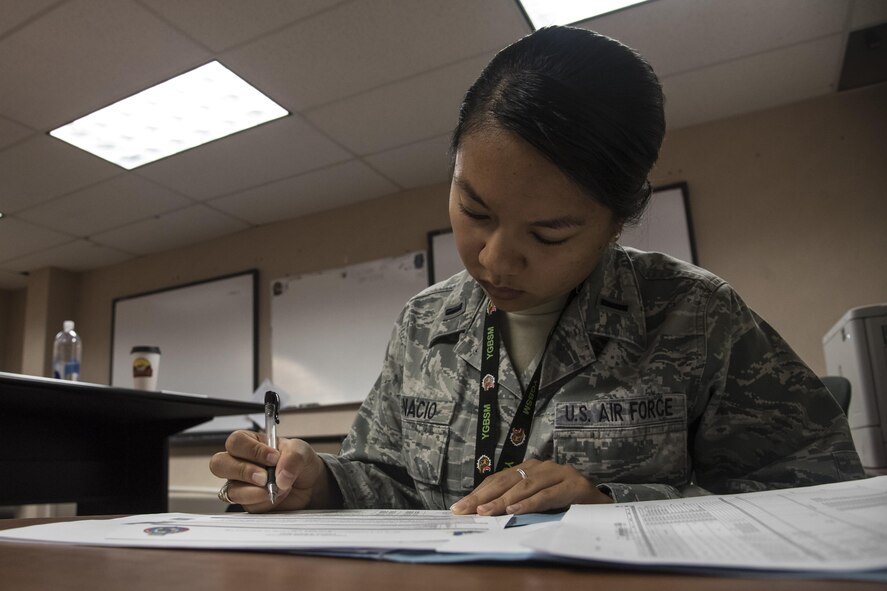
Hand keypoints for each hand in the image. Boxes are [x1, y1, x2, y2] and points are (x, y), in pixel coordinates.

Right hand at [209, 430, 340, 512]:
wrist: (311, 485)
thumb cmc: (300, 463)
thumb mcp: (301, 451)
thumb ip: (293, 458)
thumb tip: (281, 476)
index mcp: (251, 443)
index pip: (236, 442)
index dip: (252, 450)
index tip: (273, 457)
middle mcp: (241, 462)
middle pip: (219, 464)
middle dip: (243, 471)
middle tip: (265, 477)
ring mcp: (241, 484)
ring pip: (230, 489)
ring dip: (254, 491)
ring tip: (275, 488)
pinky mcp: (247, 502)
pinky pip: (244, 505)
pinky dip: (261, 502)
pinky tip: (274, 497)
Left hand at [450, 459, 611, 515]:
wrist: (606, 508)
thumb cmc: (568, 506)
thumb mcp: (538, 503)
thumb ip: (517, 503)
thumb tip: (483, 513)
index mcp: (532, 468)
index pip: (499, 479)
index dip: (478, 492)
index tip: (459, 507)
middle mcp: (544, 467)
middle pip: (507, 481)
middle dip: (483, 497)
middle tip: (465, 510)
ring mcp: (560, 473)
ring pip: (525, 486)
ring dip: (503, 501)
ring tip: (485, 512)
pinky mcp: (574, 485)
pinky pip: (546, 495)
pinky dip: (529, 503)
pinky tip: (514, 510)